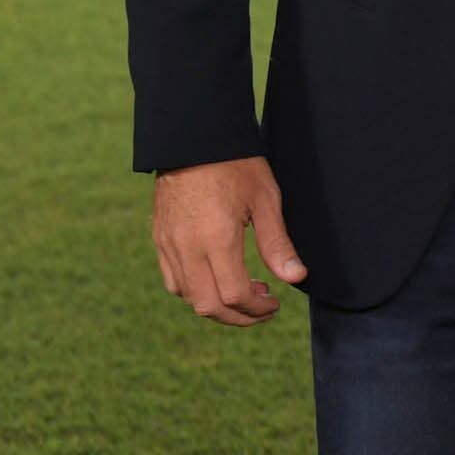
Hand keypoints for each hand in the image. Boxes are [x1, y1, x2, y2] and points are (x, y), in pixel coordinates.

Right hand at [151, 155, 306, 326]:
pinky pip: (172, 280)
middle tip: (262, 309)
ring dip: (216, 305)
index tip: (275, 304)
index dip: (257, 308)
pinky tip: (215, 278)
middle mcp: (187, 248)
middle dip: (238, 317)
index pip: (234, 295)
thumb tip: (295, 278)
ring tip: (243, 292)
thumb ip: (277, 243)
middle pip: (208, 305)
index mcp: (216, 240)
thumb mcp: (265, 200)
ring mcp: (168, 245)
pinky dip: (194, 290)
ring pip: (187, 296)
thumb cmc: (235, 164)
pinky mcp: (160, 238)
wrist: (193, 138)